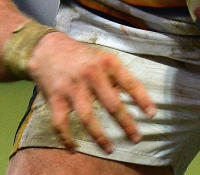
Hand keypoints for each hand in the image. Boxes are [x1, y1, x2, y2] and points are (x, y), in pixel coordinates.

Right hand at [27, 32, 155, 153]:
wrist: (47, 49)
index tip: (152, 114)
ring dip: (100, 137)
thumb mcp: (102, 59)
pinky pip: (61, 125)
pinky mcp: (55, 99)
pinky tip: (74, 149)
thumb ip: (115, 77)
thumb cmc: (81, 57)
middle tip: (136, 138)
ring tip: (110, 149)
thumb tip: (132, 100)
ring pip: (88, 118)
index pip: (129, 83)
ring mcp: (72, 88)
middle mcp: (91, 74)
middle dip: (126, 124)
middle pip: (112, 104)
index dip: (142, 99)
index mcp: (106, 63)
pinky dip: (67, 139)